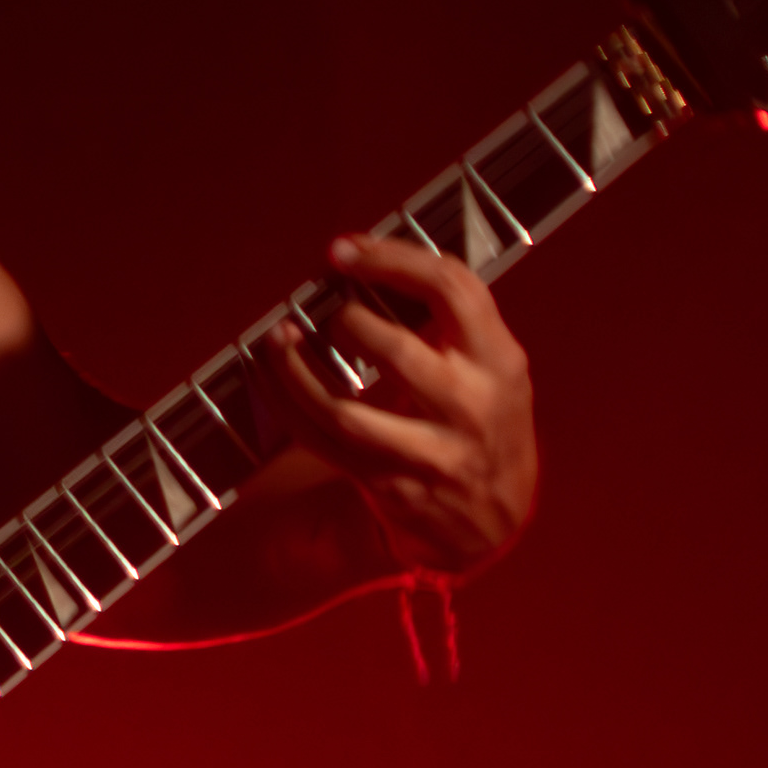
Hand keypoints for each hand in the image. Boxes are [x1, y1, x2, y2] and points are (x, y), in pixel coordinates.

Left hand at [266, 232, 538, 580]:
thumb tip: (367, 259)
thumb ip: (452, 320)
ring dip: (297, 370)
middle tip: (330, 311)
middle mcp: (469, 406)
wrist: (496, 517)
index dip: (393, 259)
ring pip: (346, 410)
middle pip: (397, 351)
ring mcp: (428, 454)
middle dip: (348, 322)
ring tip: (279, 337)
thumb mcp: (493, 366)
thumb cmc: (487, 419)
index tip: (346, 250)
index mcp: (499, 362)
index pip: (452, 290)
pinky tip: (269, 374)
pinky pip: (321, 441)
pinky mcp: (389, 485)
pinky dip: (285, 404)